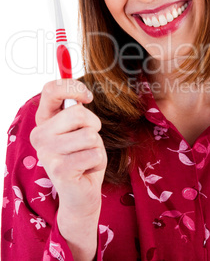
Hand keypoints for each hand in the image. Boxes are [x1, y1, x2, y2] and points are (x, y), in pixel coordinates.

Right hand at [30, 79, 106, 218]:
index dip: (73, 87)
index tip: (87, 97)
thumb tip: (81, 96)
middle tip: (88, 142)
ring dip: (97, 147)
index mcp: (44, 121)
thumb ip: (77, 111)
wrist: (80, 194)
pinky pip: (94, 154)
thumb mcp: (80, 128)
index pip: (51, 89)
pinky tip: (86, 170)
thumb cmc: (83, 156)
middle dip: (94, 126)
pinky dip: (98, 161)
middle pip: (78, 113)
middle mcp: (39, 135)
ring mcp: (47, 153)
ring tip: (86, 158)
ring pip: (89, 135)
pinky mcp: (60, 170)